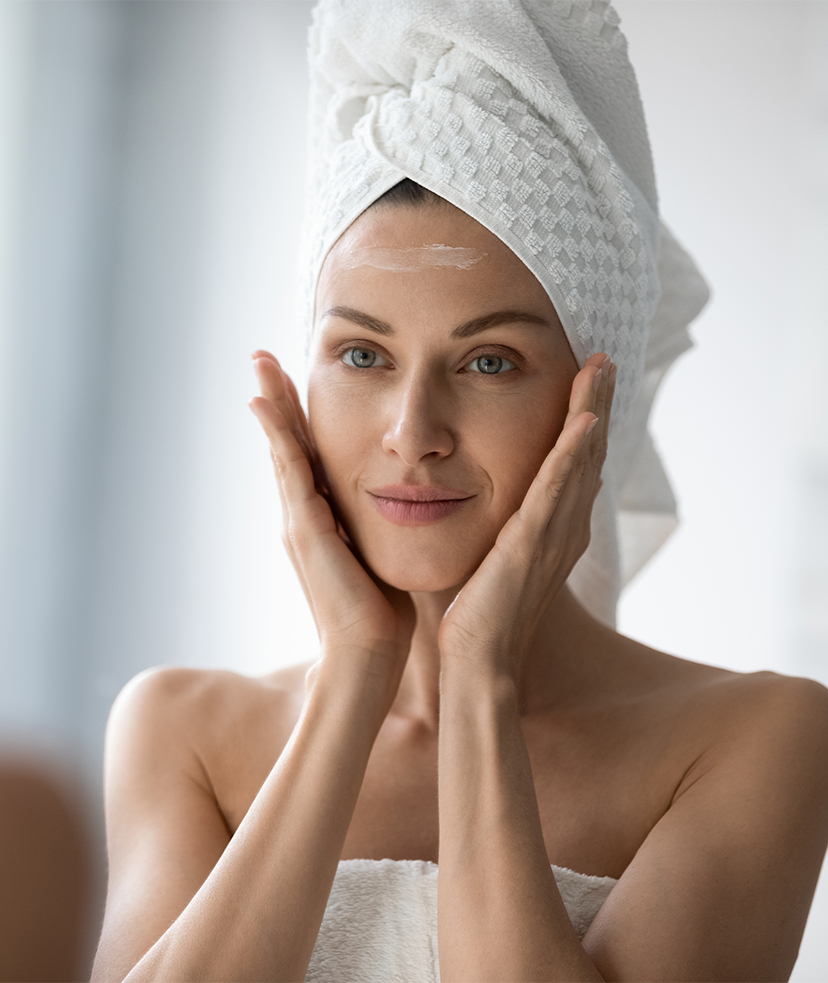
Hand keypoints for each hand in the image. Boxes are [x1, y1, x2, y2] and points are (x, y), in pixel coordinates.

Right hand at [248, 351, 414, 669]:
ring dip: (272, 402)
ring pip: (282, 448)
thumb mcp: (381, 553)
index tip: (296, 378)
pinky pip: (289, 470)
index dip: (300, 417)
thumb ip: (379, 527)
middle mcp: (304, 513)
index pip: (309, 454)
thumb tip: (405, 505)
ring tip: (260, 362)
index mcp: (324, 517)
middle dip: (278, 398)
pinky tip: (264, 402)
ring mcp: (298, 519)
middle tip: (263, 354)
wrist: (369, 653)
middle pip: (288, 442)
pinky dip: (275, 435)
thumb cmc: (382, 611)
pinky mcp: (304, 528)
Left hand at [437, 352, 615, 678]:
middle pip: (587, 456)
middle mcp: (564, 530)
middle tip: (603, 361)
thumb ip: (502, 529)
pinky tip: (583, 421)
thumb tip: (488, 503)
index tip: (585, 383)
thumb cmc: (479, 616)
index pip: (574, 466)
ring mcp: (553, 536)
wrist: (478, 662)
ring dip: (592, 413)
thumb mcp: (495, 560)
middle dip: (596, 406)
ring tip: (599, 369)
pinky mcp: (532, 544)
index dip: (584, 424)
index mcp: (554, 531)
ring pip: (579, 463)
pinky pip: (556, 490)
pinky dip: (572, 454)